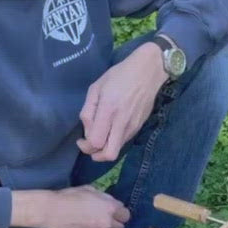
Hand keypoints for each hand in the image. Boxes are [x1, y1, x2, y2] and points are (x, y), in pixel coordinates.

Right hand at [11, 186, 129, 227]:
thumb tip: (110, 202)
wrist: (51, 211)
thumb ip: (104, 197)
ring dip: (105, 227)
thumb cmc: (69, 196)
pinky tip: (84, 224)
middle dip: (115, 221)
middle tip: (106, 216)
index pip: (126, 214)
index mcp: (110, 208)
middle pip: (121, 226)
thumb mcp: (89, 190)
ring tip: (93, 220)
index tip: (114, 209)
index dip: (120, 211)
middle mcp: (107, 222)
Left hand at [77, 43, 168, 162]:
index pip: (96, 141)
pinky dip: (114, 141)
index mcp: (109, 111)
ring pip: (117, 151)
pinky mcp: (139, 127)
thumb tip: (88, 130)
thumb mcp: (96, 88)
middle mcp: (122, 122)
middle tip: (90, 145)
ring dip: (105, 149)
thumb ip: (88, 111)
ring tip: (99, 136)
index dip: (86, 146)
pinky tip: (111, 129)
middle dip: (96, 155)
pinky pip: (123, 142)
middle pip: (109, 155)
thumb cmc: (119, 76)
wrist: (148, 72)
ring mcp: (133, 127)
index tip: (80, 140)